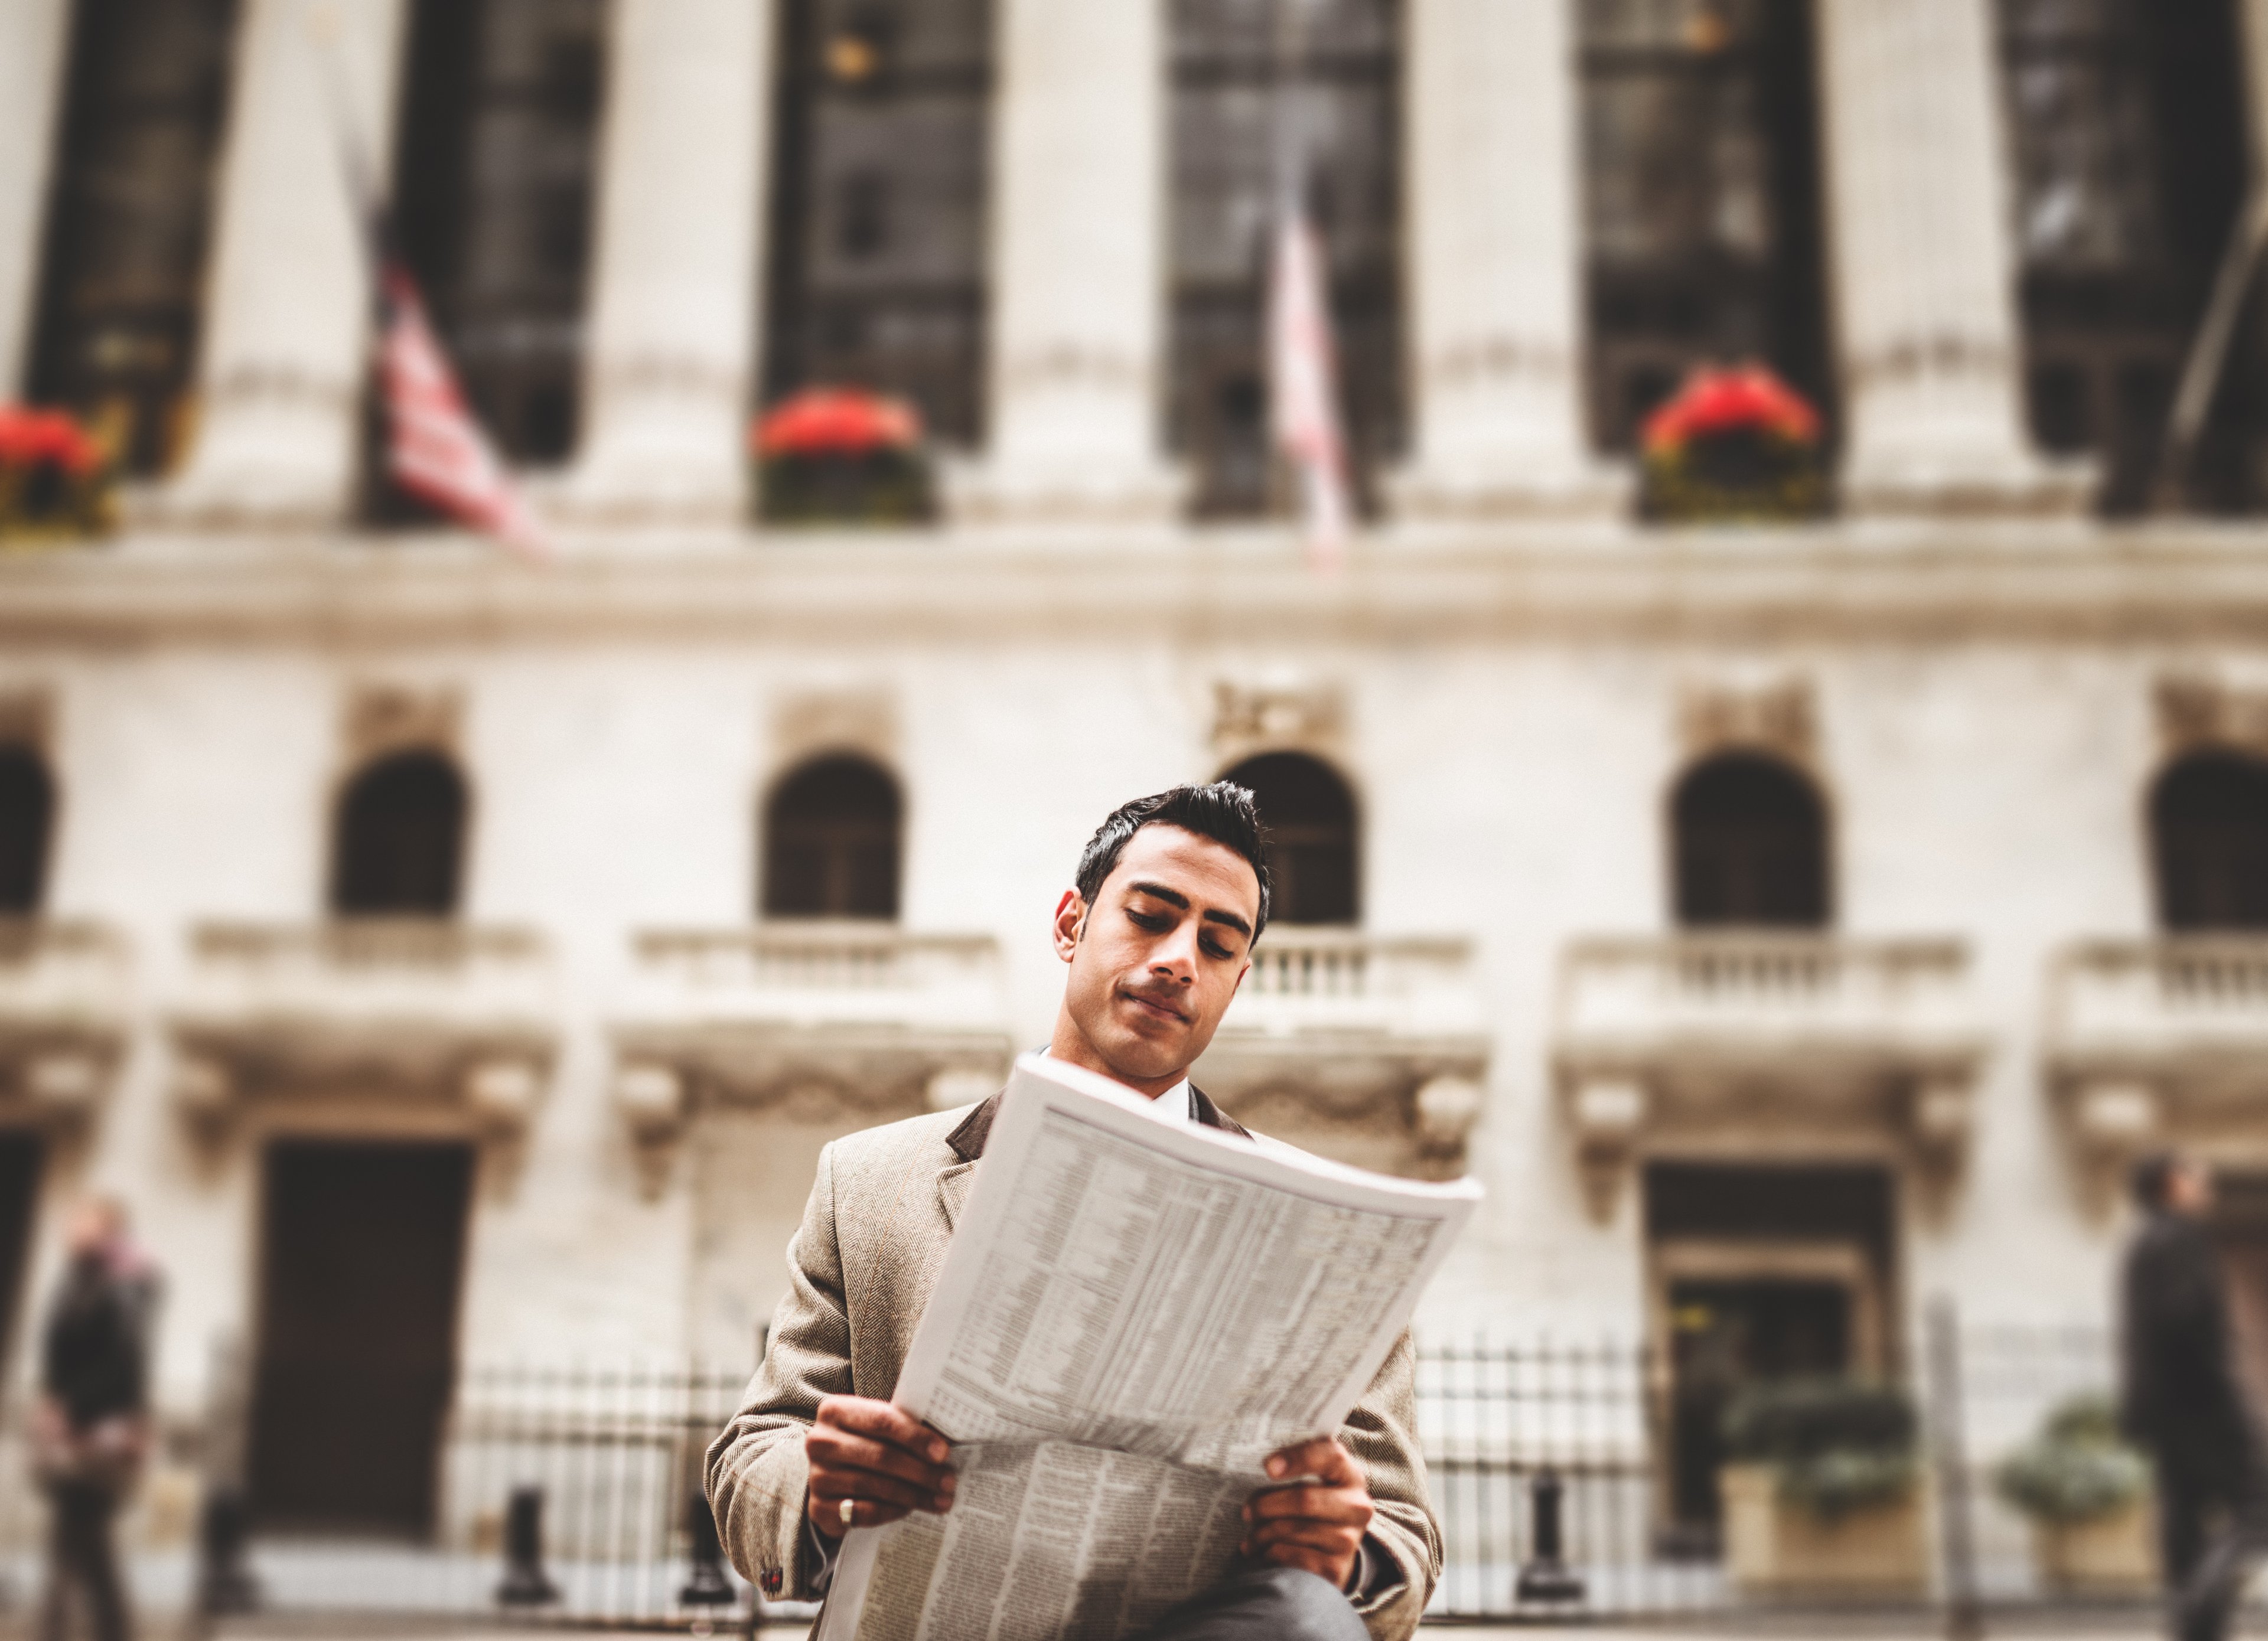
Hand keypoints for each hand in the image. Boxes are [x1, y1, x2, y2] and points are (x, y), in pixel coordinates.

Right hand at [805, 1395, 955, 1538]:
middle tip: (949, 1482)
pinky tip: (911, 1509)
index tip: (944, 1453)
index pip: (882, 1421)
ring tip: (940, 1500)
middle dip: (921, 1471)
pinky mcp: (819, 1508)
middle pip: (880, 1456)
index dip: (915, 1437)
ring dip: (913, 1495)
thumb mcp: (878, 1427)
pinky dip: (892, 1511)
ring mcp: (817, 1477)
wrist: (831, 1475)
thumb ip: (903, 1426)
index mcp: (835, 1411)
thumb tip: (948, 1439)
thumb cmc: (865, 1443)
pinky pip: (864, 1512)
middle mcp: (820, 1442)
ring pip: (875, 1486)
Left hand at [1241, 1436, 1372, 1590]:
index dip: (1299, 1458)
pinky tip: (1262, 1552)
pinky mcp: (1335, 1569)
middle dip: (1267, 1504)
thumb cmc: (1314, 1506)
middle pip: (1305, 1499)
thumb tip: (1256, 1462)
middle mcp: (1357, 1507)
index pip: (1331, 1456)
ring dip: (1262, 1533)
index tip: (1268, 1467)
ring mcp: (1349, 1540)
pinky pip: (1293, 1557)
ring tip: (1249, 1536)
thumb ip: (1295, 1465)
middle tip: (1246, 1511)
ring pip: (1294, 1530)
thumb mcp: (1314, 1481)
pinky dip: (1270, 1553)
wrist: (1334, 1551)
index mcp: (1350, 1476)